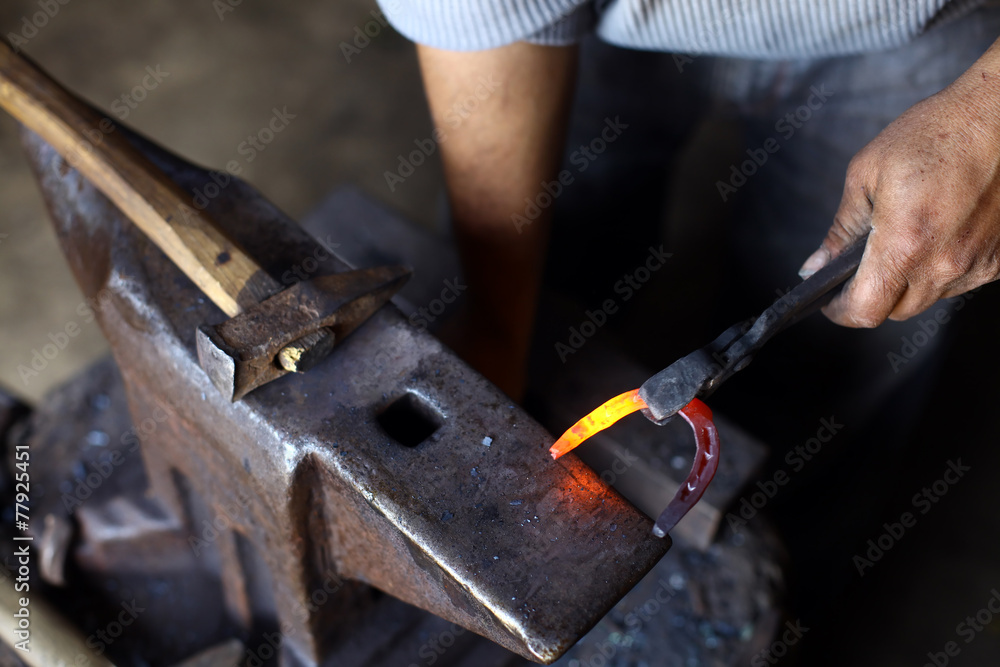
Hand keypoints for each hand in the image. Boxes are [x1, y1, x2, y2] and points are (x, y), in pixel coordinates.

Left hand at [800, 45, 999, 326]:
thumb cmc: (935, 133)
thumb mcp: (867, 174)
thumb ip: (841, 229)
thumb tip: (817, 265)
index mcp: (904, 244)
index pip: (865, 310)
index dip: (840, 311)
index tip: (830, 300)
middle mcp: (944, 263)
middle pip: (895, 311)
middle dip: (872, 294)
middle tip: (862, 266)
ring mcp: (976, 265)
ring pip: (928, 298)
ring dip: (908, 282)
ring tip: (906, 239)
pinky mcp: (999, 261)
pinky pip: (959, 282)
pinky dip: (941, 269)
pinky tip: (939, 234)